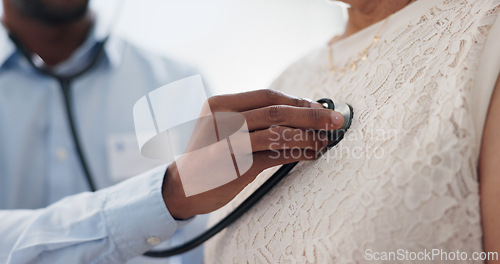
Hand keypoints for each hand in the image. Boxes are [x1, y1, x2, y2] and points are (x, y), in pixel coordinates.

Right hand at [161, 89, 343, 218]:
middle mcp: (222, 118)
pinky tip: (312, 155)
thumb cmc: (210, 156)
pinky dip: (298, 154)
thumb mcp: (226, 130)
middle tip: (336, 121)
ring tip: (326, 141)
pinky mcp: (234, 165)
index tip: (322, 109)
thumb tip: (302, 115)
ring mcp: (226, 141)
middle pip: (276, 111)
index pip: (268, 96)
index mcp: (220, 104)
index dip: (299, 102)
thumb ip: (255, 120)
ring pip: (277, 132)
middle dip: (311, 116)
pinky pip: (274, 156)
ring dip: (308, 136)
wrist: (182, 188)